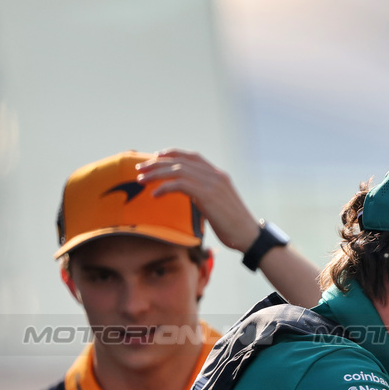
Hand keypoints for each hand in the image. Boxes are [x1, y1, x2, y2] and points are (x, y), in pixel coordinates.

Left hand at [136, 150, 259, 251]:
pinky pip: (180, 185)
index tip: (156, 157)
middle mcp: (216, 175)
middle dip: (157, 163)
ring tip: (141, 180)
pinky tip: (155, 195)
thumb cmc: (234, 225)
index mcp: (219, 175)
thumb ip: (205, 194)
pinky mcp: (208, 195)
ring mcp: (213, 184)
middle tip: (140, 168)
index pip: (193, 157)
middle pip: (181, 161)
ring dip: (156, 174)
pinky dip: (165, 187)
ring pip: (178, 170)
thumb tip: (189, 195)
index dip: (172, 154)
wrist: (249, 235)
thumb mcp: (218, 204)